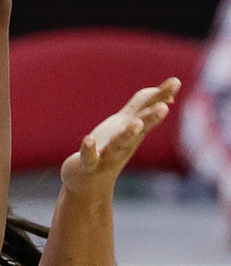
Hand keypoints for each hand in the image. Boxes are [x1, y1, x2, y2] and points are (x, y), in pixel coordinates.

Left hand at [60, 78, 181, 195]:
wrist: (89, 184)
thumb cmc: (109, 149)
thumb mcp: (126, 125)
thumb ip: (141, 107)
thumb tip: (167, 96)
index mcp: (132, 131)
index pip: (148, 111)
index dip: (161, 96)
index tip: (176, 81)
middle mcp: (124, 143)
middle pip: (140, 128)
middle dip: (151, 118)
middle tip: (164, 107)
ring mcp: (106, 155)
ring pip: (119, 144)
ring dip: (127, 134)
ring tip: (135, 124)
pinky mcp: (88, 165)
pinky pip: (89, 157)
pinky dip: (89, 149)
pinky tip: (88, 139)